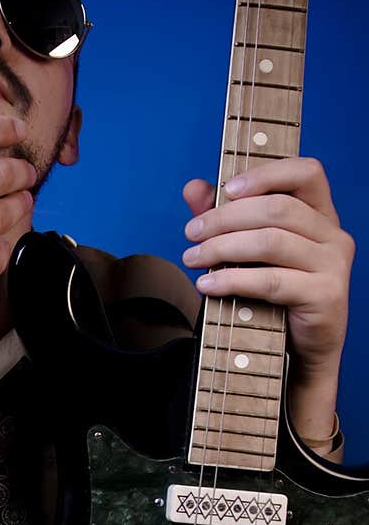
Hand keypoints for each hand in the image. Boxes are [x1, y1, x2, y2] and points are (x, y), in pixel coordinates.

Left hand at [180, 157, 353, 450]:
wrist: (302, 352)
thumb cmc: (276, 296)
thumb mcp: (249, 252)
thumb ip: (225, 217)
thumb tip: (192, 187)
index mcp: (321, 215)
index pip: (306, 172)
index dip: (266, 174)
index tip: (225, 189)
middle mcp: (333, 235)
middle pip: (277, 208)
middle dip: (225, 218)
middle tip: (190, 233)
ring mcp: (333, 265)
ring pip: (272, 241)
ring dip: (223, 247)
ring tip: (193, 258)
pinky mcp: (325, 296)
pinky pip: (272, 281)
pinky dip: (234, 280)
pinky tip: (207, 284)